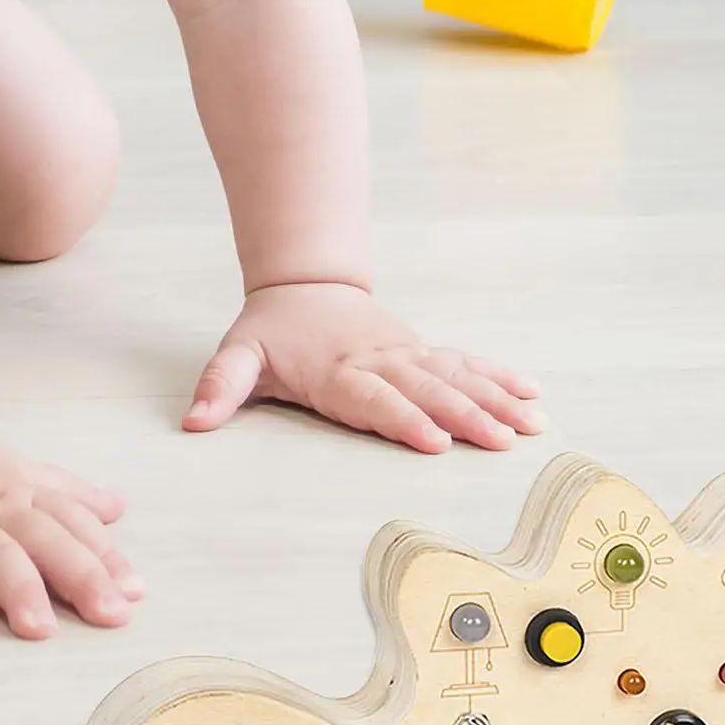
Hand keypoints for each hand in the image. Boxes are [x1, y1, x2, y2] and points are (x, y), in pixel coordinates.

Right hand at [0, 427, 140, 637]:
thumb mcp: (21, 472)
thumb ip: (69, 493)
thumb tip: (119, 508)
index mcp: (26, 494)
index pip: (75, 525)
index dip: (106, 557)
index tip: (135, 591)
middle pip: (47, 541)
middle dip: (82, 577)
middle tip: (112, 616)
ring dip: (21, 590)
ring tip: (42, 630)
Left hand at [184, 283, 543, 452]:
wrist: (304, 283)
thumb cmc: (272, 330)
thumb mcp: (238, 355)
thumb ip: (220, 388)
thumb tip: (194, 422)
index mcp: (338, 371)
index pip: (375, 399)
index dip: (405, 419)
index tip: (435, 441)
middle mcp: (380, 361)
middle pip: (427, 390)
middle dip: (466, 416)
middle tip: (500, 441)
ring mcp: (407, 354)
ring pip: (456, 376)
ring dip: (495, 399)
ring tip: (530, 423)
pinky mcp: (421, 350)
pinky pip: (466, 363)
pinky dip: (499, 377)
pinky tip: (530, 393)